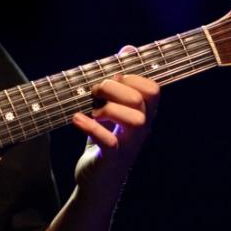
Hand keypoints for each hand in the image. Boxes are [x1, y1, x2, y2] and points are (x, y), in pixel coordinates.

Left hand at [71, 45, 159, 203]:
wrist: (96, 182)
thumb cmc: (104, 142)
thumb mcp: (112, 109)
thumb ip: (119, 81)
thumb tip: (129, 48)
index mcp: (144, 115)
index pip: (153, 89)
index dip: (132, 77)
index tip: (111, 80)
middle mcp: (141, 129)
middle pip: (143, 99)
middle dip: (114, 88)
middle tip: (95, 92)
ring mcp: (130, 145)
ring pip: (136, 119)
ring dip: (108, 108)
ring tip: (91, 110)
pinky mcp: (113, 159)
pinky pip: (110, 141)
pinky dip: (91, 127)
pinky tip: (77, 119)